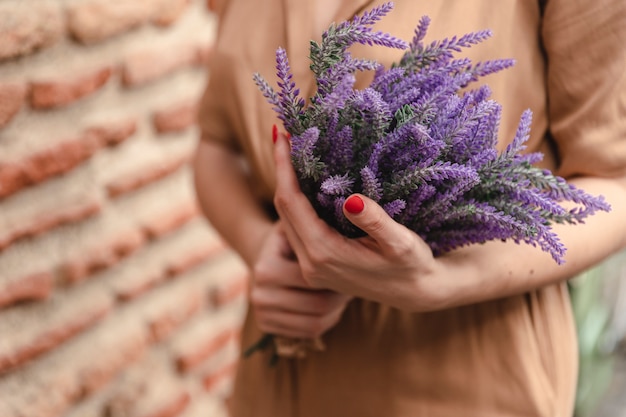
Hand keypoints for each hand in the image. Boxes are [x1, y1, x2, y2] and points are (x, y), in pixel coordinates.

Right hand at [250, 221, 352, 338]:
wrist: (266, 254)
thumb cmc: (292, 234)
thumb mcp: (300, 221)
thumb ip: (314, 214)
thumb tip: (352, 203)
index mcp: (266, 268)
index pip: (315, 279)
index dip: (340, 274)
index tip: (351, 264)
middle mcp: (258, 294)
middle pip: (318, 304)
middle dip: (341, 294)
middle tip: (353, 281)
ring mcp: (261, 313)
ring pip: (317, 322)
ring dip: (337, 309)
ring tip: (344, 292)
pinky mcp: (267, 327)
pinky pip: (310, 331)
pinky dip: (327, 319)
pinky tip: (332, 305)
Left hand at [272, 132, 449, 311]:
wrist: (419, 294)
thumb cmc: (414, 266)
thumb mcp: (401, 243)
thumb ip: (376, 222)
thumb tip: (351, 199)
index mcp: (324, 254)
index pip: (291, 202)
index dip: (284, 167)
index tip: (281, 134)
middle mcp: (310, 263)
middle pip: (283, 209)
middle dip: (281, 171)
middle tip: (284, 136)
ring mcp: (312, 267)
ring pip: (288, 219)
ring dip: (287, 186)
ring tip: (292, 153)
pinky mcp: (318, 266)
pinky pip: (298, 228)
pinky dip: (297, 202)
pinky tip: (306, 183)